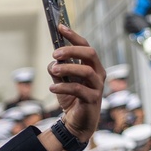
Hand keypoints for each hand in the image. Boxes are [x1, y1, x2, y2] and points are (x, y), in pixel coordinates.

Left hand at [47, 24, 105, 142]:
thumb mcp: (61, 82)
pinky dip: (64, 87)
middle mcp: (98, 73)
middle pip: (89, 54)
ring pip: (86, 71)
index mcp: (92, 66)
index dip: (73, 36)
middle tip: (55, 53)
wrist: (76, 122)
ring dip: (67, 68)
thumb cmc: (71, 98)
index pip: (85, 46)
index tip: (60, 28)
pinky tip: (52, 88)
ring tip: (52, 70)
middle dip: (72, 50)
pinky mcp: (93, 99)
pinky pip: (79, 89)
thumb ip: (58, 70)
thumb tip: (53, 60)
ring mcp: (97, 86)